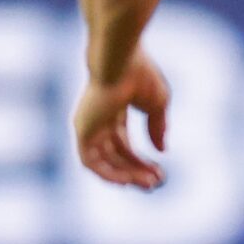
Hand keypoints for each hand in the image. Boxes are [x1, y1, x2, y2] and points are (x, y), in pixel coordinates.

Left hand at [75, 52, 172, 190]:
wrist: (120, 60)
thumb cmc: (139, 73)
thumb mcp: (157, 103)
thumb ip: (157, 126)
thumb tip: (162, 150)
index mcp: (112, 109)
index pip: (122, 143)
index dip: (140, 160)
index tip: (159, 172)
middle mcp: (97, 120)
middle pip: (114, 154)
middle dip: (135, 170)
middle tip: (156, 183)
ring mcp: (87, 125)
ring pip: (104, 160)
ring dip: (126, 174)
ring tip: (148, 183)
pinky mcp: (81, 130)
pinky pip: (90, 161)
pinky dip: (107, 173)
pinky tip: (126, 182)